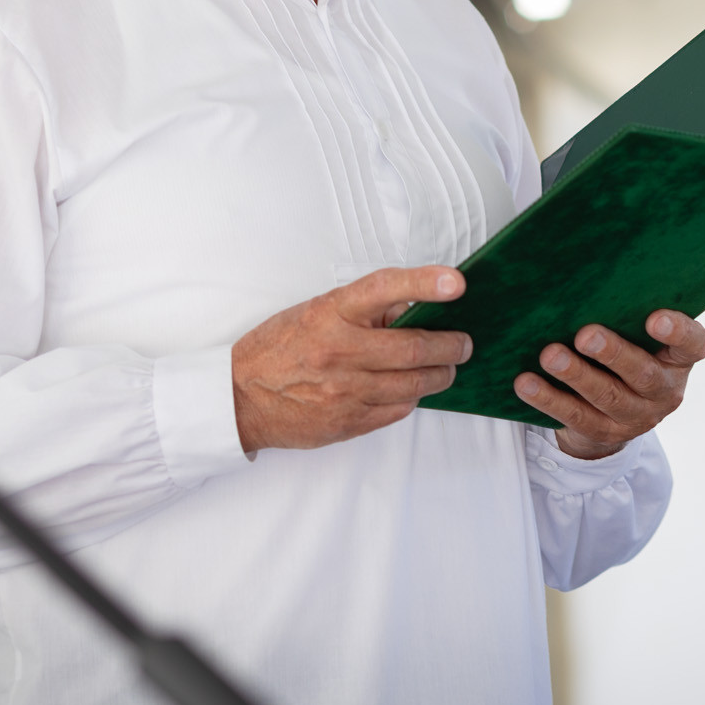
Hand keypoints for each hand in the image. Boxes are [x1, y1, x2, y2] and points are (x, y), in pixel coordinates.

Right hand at [231, 266, 471, 450]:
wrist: (239, 398)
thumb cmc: (279, 348)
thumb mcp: (315, 312)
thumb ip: (362, 310)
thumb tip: (410, 309)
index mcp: (330, 314)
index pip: (384, 289)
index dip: (424, 283)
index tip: (457, 282)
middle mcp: (339, 352)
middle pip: (414, 349)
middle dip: (450, 345)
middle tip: (464, 342)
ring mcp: (344, 391)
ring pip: (413, 384)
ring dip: (440, 374)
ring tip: (447, 366)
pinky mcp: (347, 422)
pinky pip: (397, 409)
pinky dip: (412, 397)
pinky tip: (412, 388)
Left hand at [513, 310, 704, 459]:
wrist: (613, 412)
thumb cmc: (624, 351)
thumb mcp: (635, 334)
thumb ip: (626, 312)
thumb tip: (584, 273)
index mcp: (678, 359)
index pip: (693, 344)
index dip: (679, 332)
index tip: (654, 318)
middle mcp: (664, 390)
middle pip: (643, 374)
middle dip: (613, 353)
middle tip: (585, 335)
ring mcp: (636, 417)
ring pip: (607, 397)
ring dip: (576, 375)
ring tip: (549, 355)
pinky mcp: (604, 433)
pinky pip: (576, 417)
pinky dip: (549, 399)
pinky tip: (526, 383)